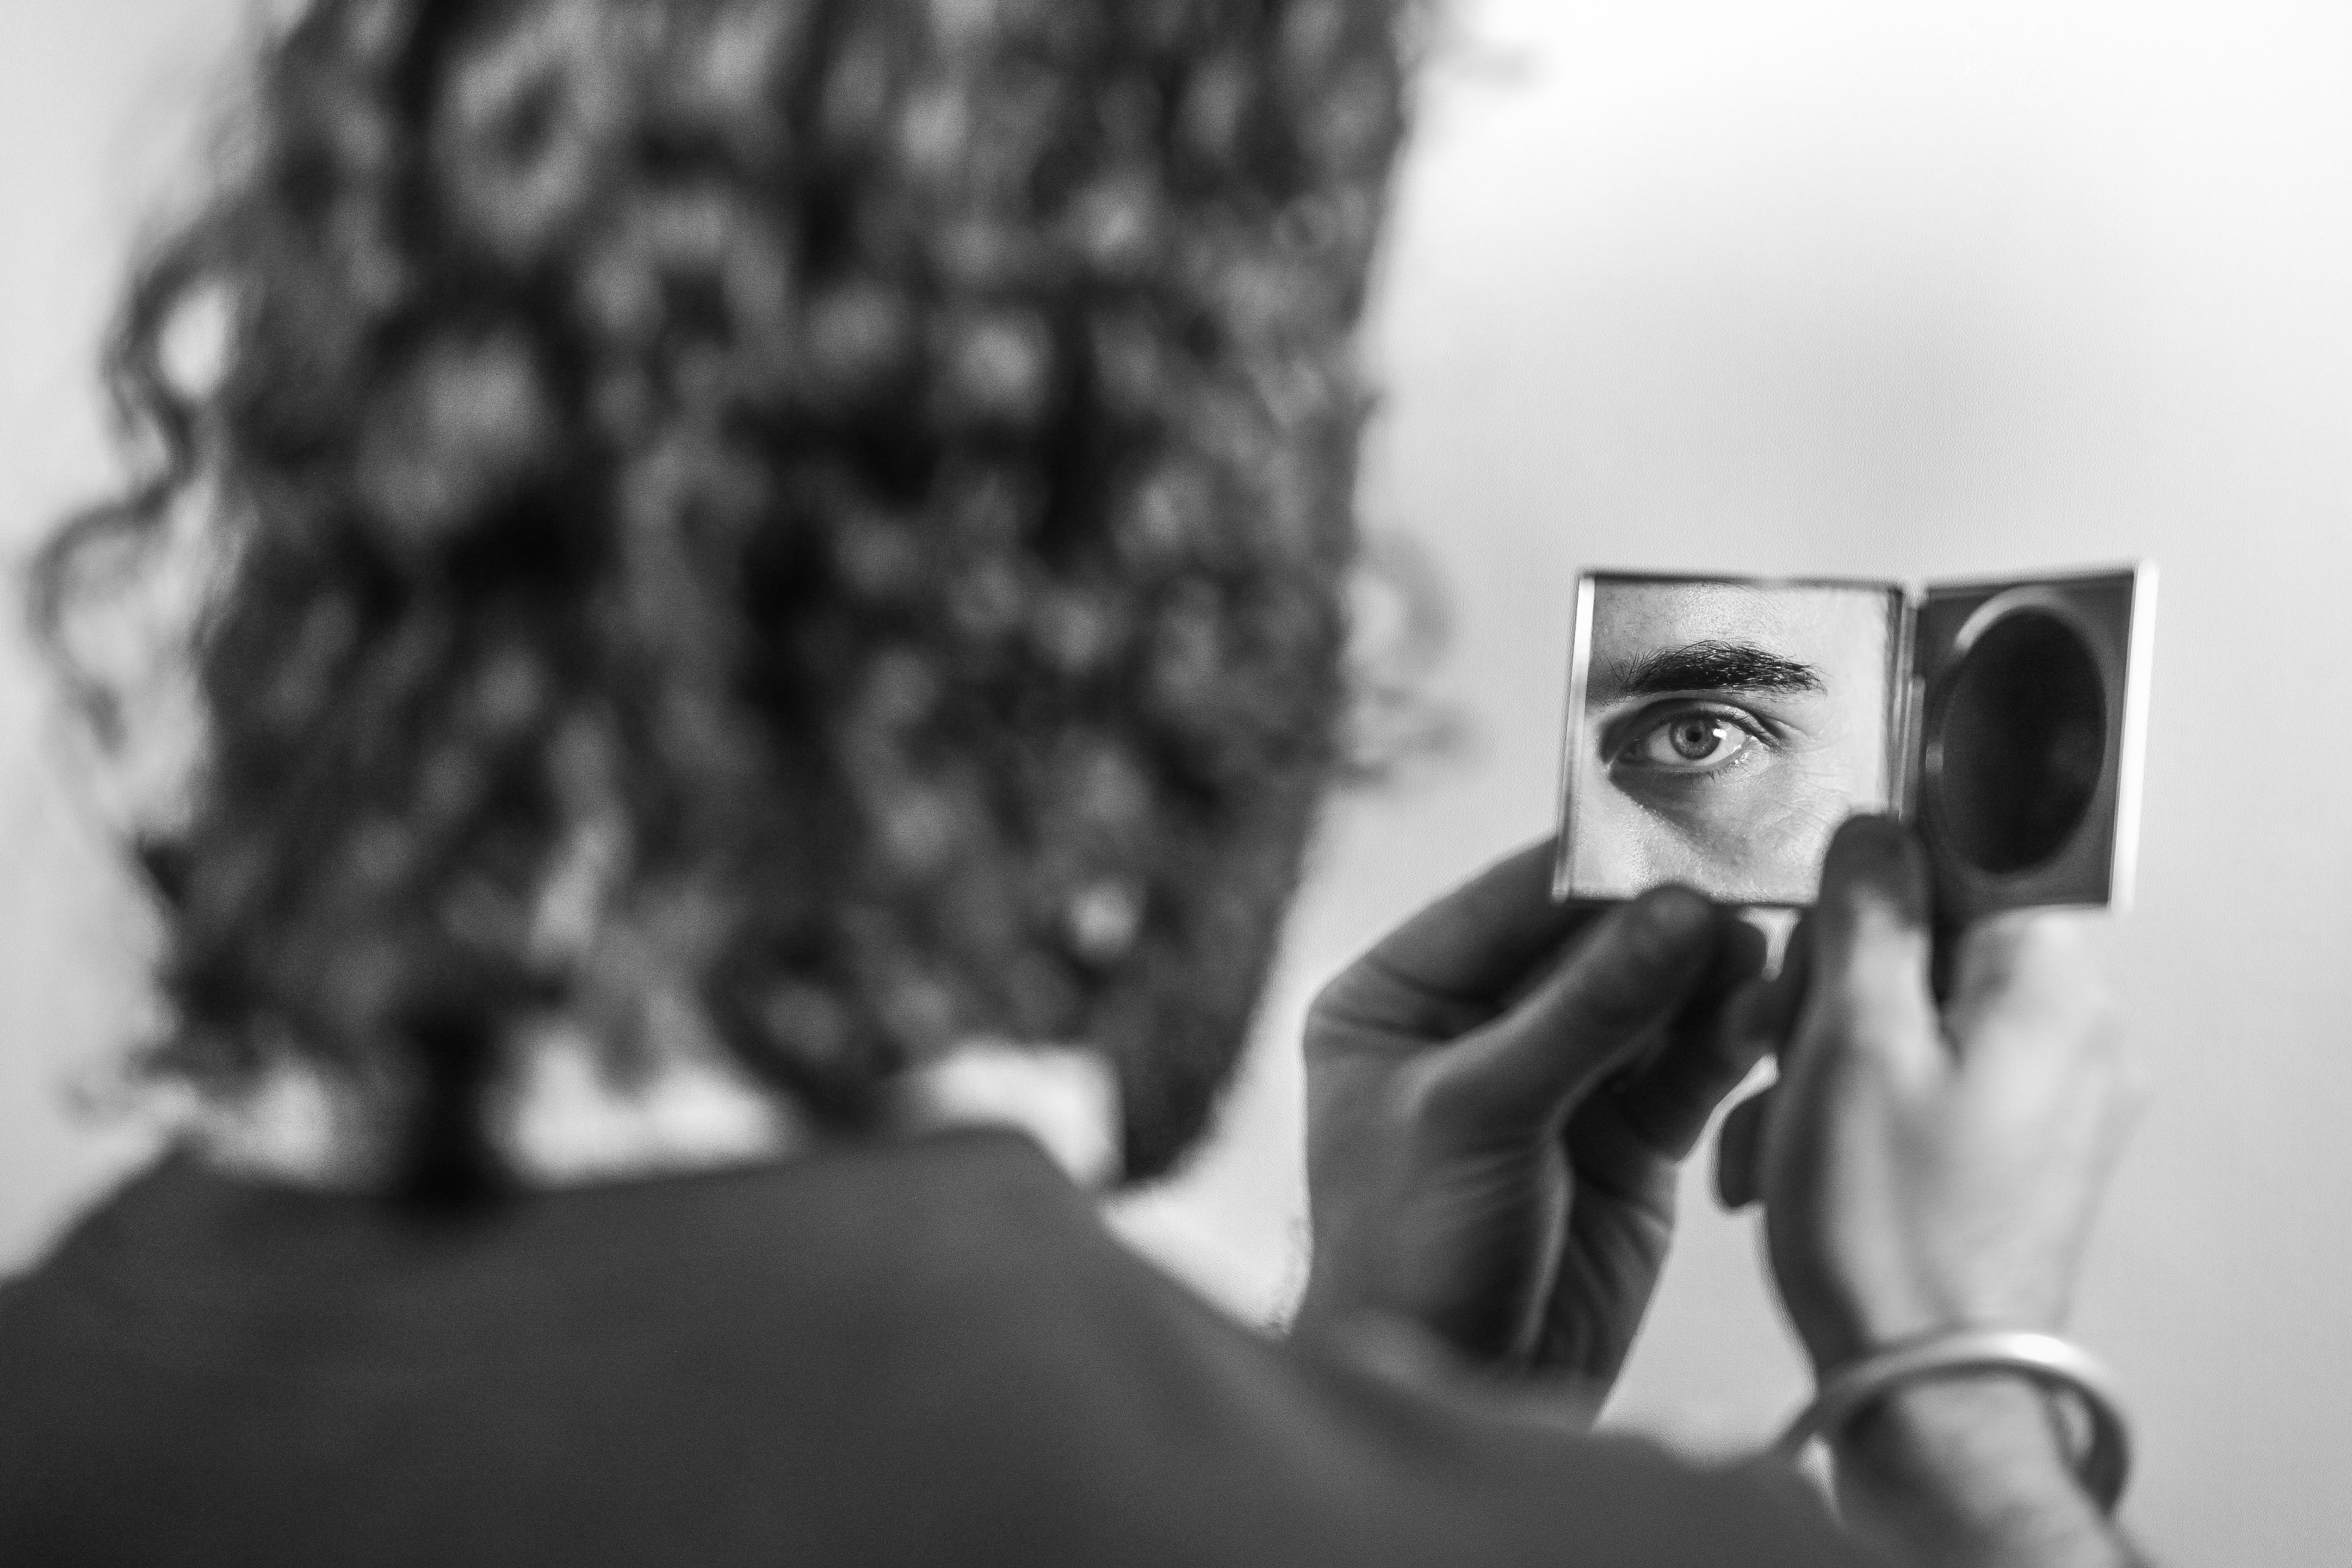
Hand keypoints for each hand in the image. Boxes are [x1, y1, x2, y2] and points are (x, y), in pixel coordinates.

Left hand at [1293, 839, 1777, 1401]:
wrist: (1454, 1391)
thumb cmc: (1411, 1253)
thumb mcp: (1479, 1114)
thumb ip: (1584, 1011)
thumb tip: (1681, 909)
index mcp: (1400, 996)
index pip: (1512, 901)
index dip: (1602, 864)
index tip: (1690, 824)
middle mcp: (1478, 1023)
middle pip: (1594, 942)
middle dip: (1670, 923)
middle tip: (1755, 889)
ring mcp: (1560, 1077)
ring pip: (1652, 998)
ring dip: (1711, 979)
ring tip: (1767, 959)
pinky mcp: (1628, 1137)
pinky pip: (1687, 1065)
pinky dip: (1727, 1042)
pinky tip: (1765, 1017)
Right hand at [1717, 816, 2143, 1374]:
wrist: (1927, 1389)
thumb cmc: (1889, 1231)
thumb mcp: (1850, 1039)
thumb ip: (1866, 913)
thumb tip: (1873, 830)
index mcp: (2048, 984)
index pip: (1965, 856)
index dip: (1867, 888)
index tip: (1809, 938)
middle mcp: (2075, 1031)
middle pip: (1928, 939)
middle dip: (1827, 988)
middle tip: (1770, 1049)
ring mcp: (2053, 1096)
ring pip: (1912, 1015)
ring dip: (1822, 1057)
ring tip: (1772, 1127)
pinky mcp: (2020, 1150)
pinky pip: (1925, 1083)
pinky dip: (1854, 1107)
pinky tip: (1796, 1160)